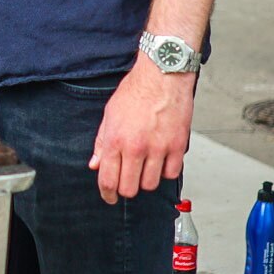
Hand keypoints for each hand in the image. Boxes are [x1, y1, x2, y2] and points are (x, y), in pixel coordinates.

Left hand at [89, 58, 194, 203]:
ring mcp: (158, 148)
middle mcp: (136, 147)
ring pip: (151, 185)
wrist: (162, 76)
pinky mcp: (178, 146)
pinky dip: (166, 171)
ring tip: (144, 167)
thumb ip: (102, 142)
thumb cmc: (136, 91)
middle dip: (126, 189)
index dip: (107, 194)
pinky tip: (161, 160)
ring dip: (146, 180)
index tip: (109, 197)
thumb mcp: (110, 115)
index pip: (108, 180)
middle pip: (130, 188)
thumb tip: (95, 164)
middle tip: (127, 181)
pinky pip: (171, 173)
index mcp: (116, 140)